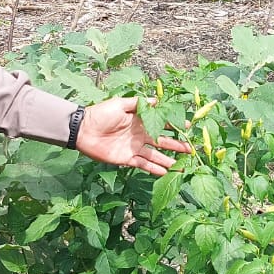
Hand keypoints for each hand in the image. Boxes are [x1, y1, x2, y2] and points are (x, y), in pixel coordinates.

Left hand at [74, 97, 190, 176]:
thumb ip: (139, 103)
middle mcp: (141, 135)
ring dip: (168, 161)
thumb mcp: (120, 104)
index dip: (175, 125)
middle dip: (177, 146)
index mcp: (141, 121)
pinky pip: (143, 164)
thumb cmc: (101, 114)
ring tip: (181, 167)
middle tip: (191, 151)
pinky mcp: (127, 159)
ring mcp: (135, 148)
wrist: (83, 130)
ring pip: (156, 155)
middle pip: (163, 142)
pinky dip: (154, 169)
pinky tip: (165, 172)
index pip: (162, 124)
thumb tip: (157, 101)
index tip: (188, 128)